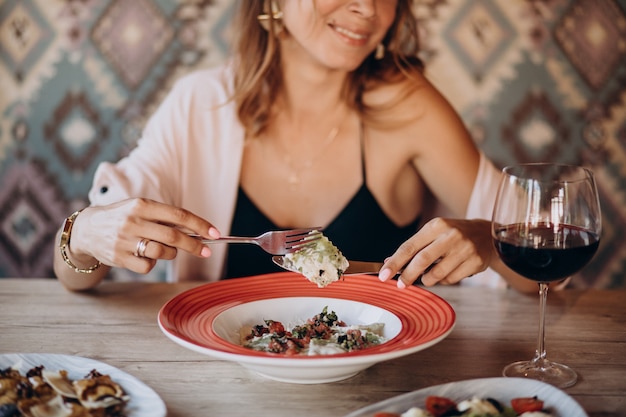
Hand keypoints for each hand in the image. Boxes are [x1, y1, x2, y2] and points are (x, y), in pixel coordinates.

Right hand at [70, 198, 219, 274]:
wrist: (88, 230)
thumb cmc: (124, 217)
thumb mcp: (142, 209)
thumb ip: (166, 218)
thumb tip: (198, 231)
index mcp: (142, 204)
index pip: (178, 215)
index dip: (200, 225)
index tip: (215, 234)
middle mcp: (133, 221)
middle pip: (173, 237)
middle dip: (194, 246)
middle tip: (206, 252)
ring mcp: (125, 241)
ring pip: (162, 253)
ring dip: (170, 254)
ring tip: (163, 249)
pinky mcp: (119, 258)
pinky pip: (148, 266)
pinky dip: (152, 263)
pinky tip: (143, 255)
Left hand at [378, 217, 493, 287]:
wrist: (487, 234)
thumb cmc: (452, 235)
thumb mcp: (434, 233)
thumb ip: (414, 247)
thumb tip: (388, 263)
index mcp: (436, 225)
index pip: (410, 246)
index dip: (395, 262)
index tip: (384, 275)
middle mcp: (451, 236)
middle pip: (422, 261)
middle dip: (407, 275)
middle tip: (399, 285)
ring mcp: (465, 249)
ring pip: (436, 274)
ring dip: (427, 279)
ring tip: (428, 275)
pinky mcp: (475, 262)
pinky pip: (451, 280)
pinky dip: (443, 280)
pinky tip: (447, 272)